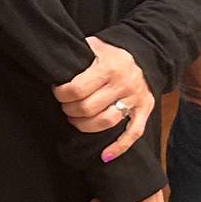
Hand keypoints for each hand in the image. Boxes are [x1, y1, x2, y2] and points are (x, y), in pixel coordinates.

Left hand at [56, 34, 154, 159]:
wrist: (145, 56)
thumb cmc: (112, 54)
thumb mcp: (95, 46)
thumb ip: (78, 53)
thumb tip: (55, 64)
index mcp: (109, 67)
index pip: (77, 88)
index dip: (62, 94)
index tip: (57, 93)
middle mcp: (123, 84)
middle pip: (88, 107)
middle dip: (70, 110)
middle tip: (65, 107)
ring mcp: (134, 99)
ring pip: (106, 121)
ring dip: (85, 126)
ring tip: (75, 120)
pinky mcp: (144, 110)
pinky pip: (133, 133)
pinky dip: (119, 147)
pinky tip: (104, 155)